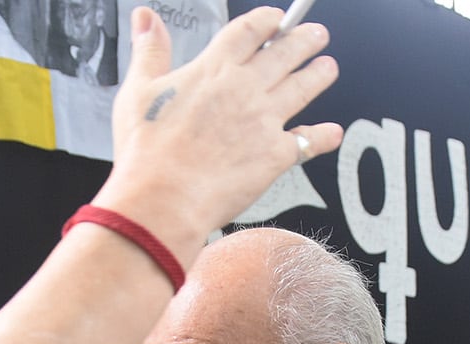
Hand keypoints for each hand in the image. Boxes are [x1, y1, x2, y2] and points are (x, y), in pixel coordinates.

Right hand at [96, 8, 342, 265]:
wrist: (164, 198)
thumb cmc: (146, 152)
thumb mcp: (137, 91)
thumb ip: (149, 50)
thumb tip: (145, 18)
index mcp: (214, 68)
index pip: (250, 31)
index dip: (268, 21)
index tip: (276, 18)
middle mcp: (245, 88)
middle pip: (285, 53)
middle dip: (305, 40)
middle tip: (316, 35)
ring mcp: (265, 120)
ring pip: (303, 88)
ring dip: (319, 75)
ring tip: (327, 68)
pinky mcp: (276, 155)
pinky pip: (308, 141)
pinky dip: (323, 136)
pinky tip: (332, 133)